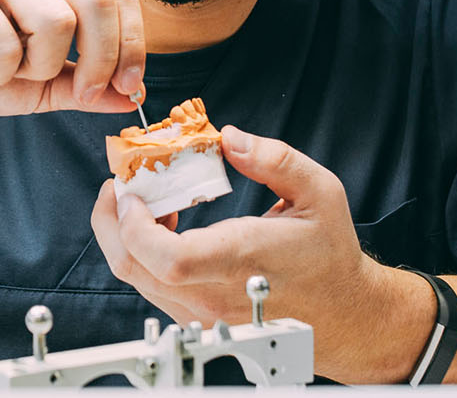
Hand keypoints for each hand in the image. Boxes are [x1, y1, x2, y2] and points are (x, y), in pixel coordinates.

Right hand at [0, 0, 143, 116]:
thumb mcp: (41, 85)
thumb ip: (84, 87)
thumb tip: (131, 97)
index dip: (133, 45)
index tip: (128, 88)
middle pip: (98, 0)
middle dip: (100, 59)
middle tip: (83, 94)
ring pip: (57, 23)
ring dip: (36, 66)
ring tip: (5, 69)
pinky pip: (7, 44)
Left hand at [91, 126, 413, 381]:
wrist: (344, 314)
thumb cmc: (330, 255)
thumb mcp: (320, 192)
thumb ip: (274, 159)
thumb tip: (229, 138)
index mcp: (240, 260)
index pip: (165, 257)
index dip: (133, 223)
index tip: (132, 191)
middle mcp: (214, 294)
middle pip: (133, 267)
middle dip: (111, 220)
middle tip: (121, 185)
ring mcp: (203, 313)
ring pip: (137, 278)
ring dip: (127, 234)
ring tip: (148, 200)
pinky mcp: (198, 318)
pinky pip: (153, 287)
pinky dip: (144, 253)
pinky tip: (167, 226)